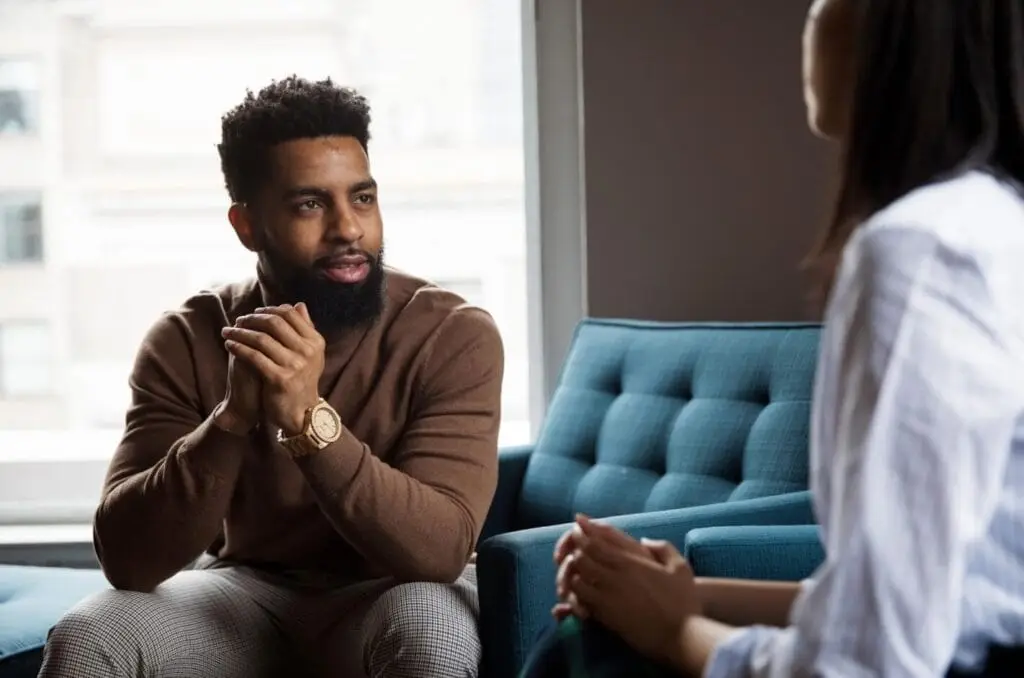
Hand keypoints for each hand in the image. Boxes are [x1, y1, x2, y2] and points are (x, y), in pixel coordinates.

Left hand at [221, 303, 325, 434]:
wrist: (300, 413)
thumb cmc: (301, 381)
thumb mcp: (309, 354)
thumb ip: (304, 329)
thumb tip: (298, 304)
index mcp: (315, 342)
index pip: (289, 315)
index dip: (269, 310)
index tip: (254, 313)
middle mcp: (307, 352)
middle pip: (274, 323)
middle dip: (252, 319)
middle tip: (238, 320)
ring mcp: (294, 365)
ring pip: (261, 339)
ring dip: (240, 332)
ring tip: (227, 331)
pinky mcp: (279, 379)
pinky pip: (254, 357)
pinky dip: (238, 348)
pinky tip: (229, 345)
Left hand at [566, 515, 700, 666]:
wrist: (679, 636)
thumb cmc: (683, 602)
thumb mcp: (680, 567)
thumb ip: (662, 548)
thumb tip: (644, 539)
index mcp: (630, 562)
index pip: (595, 542)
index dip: (583, 532)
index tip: (578, 525)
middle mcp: (615, 577)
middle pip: (582, 558)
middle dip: (574, 549)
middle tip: (574, 546)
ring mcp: (607, 597)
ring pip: (577, 578)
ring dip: (573, 571)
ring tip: (576, 568)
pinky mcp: (604, 617)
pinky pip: (580, 600)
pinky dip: (576, 593)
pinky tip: (580, 591)